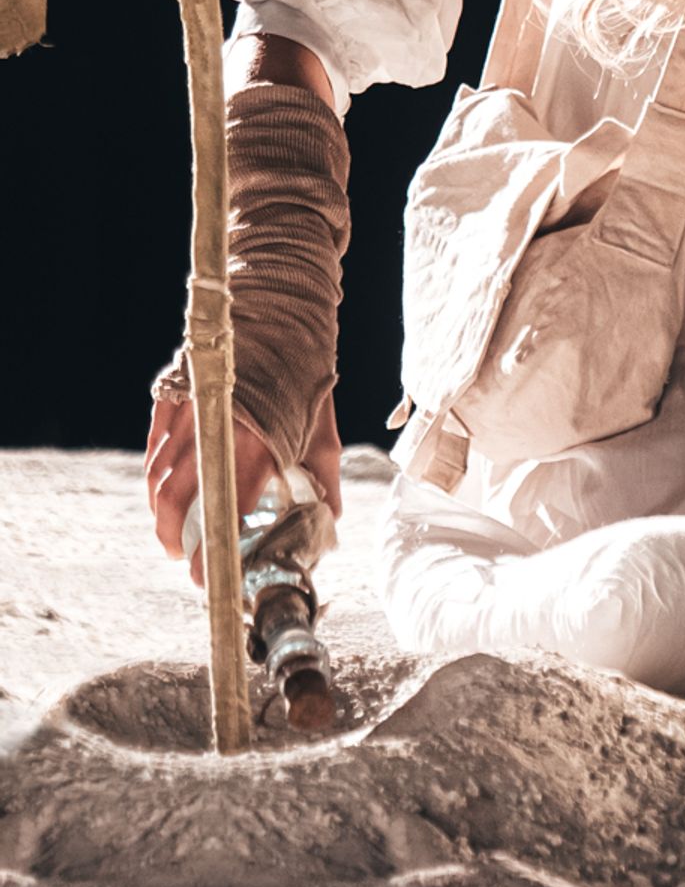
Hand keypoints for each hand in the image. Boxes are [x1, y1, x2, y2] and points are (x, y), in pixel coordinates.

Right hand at [145, 386, 342, 584]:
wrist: (282, 308)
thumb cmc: (306, 372)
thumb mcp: (321, 429)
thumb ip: (321, 479)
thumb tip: (330, 522)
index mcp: (252, 446)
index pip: (220, 515)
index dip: (208, 556)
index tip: (206, 577)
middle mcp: (212, 432)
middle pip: (172, 502)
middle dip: (171, 538)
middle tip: (181, 554)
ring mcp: (187, 411)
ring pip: (156, 475)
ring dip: (159, 509)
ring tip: (172, 526)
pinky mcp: (172, 393)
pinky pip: (153, 445)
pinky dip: (153, 472)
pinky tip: (162, 485)